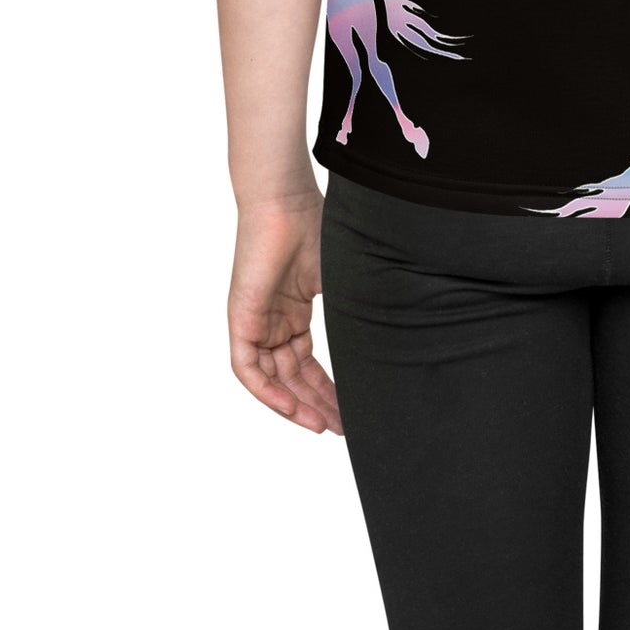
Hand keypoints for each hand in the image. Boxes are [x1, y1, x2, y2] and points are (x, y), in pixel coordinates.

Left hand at [228, 193, 341, 434]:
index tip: (347, 411)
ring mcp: (256, 321)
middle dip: (317, 405)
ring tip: (324, 425)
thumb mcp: (342, 280)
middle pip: (292, 376)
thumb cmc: (316, 227)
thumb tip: (388, 342)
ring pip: (272, 378)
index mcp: (294, 310)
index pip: (307, 363)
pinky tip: (292, 408)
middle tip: (342, 428)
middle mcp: (274, 321)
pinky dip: (267, 391)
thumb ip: (355, 312)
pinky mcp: (241, 319)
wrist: (286, 201)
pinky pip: (247, 369)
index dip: (326, 389)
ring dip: (296, 404)